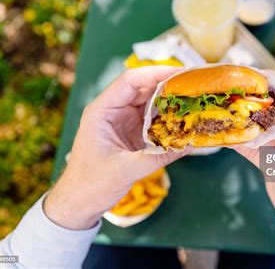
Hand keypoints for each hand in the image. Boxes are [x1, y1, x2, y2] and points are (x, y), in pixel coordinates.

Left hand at [44, 66, 191, 229]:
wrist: (79, 202)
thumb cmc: (90, 185)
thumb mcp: (124, 171)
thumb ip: (157, 157)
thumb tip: (189, 145)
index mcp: (102, 111)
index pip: (130, 81)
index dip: (156, 73)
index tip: (181, 73)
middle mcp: (112, 110)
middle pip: (143, 87)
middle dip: (169, 84)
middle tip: (195, 84)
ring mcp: (122, 120)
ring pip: (150, 101)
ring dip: (171, 100)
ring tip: (195, 99)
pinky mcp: (131, 132)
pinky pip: (152, 118)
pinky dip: (168, 117)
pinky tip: (184, 119)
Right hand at [234, 70, 274, 239]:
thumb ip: (268, 150)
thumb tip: (238, 134)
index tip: (251, 76)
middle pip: (272, 97)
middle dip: (251, 90)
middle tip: (227, 86)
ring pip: (258, 114)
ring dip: (240, 109)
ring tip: (219, 101)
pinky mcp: (267, 150)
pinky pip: (248, 135)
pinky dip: (234, 131)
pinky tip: (218, 129)